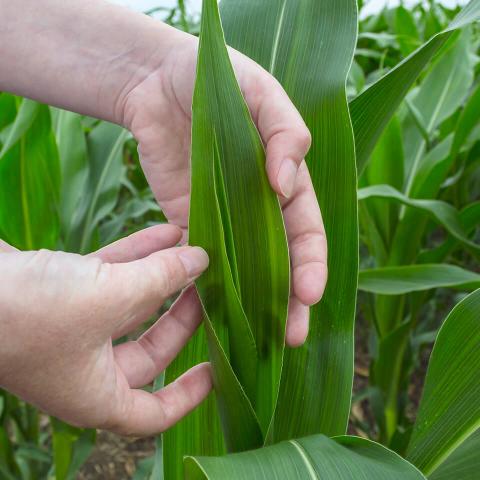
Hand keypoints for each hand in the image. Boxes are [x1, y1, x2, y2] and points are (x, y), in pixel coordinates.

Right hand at [0, 225, 210, 436]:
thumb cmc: (29, 312)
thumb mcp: (110, 297)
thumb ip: (161, 279)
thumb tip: (201, 260)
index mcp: (96, 393)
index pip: (153, 412)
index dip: (188, 395)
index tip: (216, 370)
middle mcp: (84, 366)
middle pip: (149, 349)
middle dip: (182, 318)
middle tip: (209, 291)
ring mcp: (70, 328)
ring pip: (130, 306)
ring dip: (162, 278)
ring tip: (196, 252)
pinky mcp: (59, 292)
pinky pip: (109, 277)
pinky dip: (137, 257)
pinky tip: (167, 232)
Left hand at [122, 33, 327, 346]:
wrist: (156, 84)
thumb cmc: (214, 79)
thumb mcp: (259, 91)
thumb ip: (283, 130)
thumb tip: (285, 182)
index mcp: (285, 177)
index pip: (306, 227)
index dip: (311, 261)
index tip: (310, 293)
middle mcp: (260, 205)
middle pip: (282, 260)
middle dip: (291, 299)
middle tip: (294, 337)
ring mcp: (226, 218)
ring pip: (247, 269)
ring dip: (256, 305)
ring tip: (263, 341)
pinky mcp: (192, 223)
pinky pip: (204, 260)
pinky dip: (211, 289)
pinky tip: (215, 318)